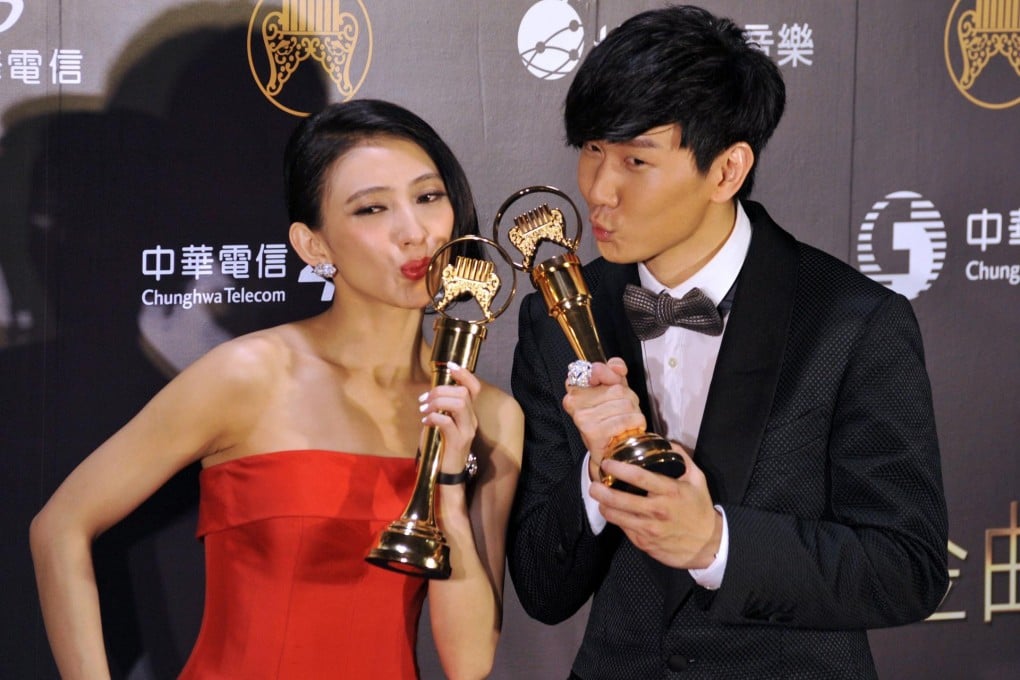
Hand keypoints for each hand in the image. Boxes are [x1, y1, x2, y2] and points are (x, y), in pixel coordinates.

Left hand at [419, 362, 480, 474]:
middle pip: (463, 393)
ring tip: (424, 409)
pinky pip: (447, 422)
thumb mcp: (442, 424)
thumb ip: (441, 409)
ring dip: (437, 402)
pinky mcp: (458, 442)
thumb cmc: (441, 448)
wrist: (447, 474)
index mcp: (469, 414)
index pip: (474, 388)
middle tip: (424, 399)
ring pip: (459, 404)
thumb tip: (430, 394)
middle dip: (441, 390)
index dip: (464, 374)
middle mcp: (471, 420)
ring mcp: (467, 431)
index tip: (450, 366)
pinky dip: (434, 417)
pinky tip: (425, 421)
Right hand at [562, 358, 645, 479]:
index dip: (610, 374)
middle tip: (622, 411)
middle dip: (629, 400)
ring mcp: (583, 416)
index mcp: (575, 388)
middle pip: (618, 389)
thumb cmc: (609, 419)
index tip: (616, 382)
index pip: (597, 369)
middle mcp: (574, 401)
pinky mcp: (593, 431)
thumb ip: (614, 374)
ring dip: (633, 414)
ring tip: (625, 422)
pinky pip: (624, 420)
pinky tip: (628, 430)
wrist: (607, 452)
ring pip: (624, 404)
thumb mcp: (612, 392)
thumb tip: (617, 366)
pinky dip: (634, 424)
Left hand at [588, 448, 721, 568]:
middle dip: (601, 490)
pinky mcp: (644, 543)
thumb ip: (682, 459)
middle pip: (619, 499)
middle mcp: (657, 511)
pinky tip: (614, 511)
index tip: (607, 463)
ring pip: (616, 516)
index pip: (639, 477)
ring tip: (600, 497)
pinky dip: (616, 519)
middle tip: (594, 483)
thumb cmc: (699, 509)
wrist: (707, 545)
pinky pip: (623, 528)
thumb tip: (666, 443)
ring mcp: (649, 529)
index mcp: (670, 492)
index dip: (619, 468)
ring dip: (603, 505)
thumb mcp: (698, 480)